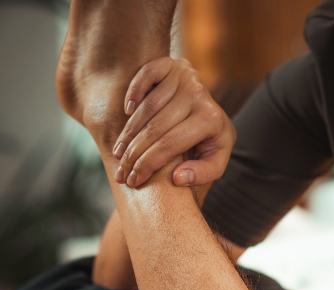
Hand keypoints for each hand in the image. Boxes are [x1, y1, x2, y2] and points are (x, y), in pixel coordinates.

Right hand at [112, 57, 234, 187]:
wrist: (212, 112)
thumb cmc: (210, 142)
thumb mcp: (216, 161)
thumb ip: (203, 173)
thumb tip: (178, 178)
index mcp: (211, 119)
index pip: (170, 144)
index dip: (147, 164)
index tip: (133, 180)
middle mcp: (200, 94)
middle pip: (155, 127)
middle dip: (133, 153)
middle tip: (120, 172)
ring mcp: (186, 76)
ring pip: (147, 106)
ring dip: (128, 132)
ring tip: (117, 153)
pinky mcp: (173, 64)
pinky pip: (146, 74)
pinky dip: (133, 91)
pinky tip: (126, 112)